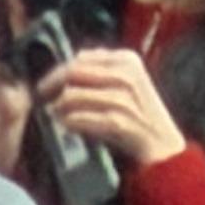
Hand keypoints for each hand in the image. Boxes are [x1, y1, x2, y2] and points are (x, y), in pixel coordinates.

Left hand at [34, 42, 187, 170]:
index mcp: (127, 60)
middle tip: (41, 95)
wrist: (164, 146)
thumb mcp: (128, 84)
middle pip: (74, 72)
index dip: (59, 69)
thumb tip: (74, 62)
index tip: (47, 82)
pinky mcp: (119, 121)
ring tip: (52, 113)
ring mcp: (123, 98)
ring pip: (75, 94)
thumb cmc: (141, 117)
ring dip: (59, 106)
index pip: (81, 58)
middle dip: (52, 84)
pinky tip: (65, 125)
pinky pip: (84, 118)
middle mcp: (126, 74)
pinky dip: (71, 121)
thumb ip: (104, 71)